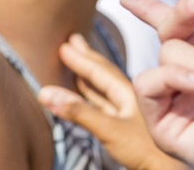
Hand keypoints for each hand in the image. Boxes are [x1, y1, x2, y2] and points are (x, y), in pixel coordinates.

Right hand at [38, 35, 184, 169]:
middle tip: (72, 43)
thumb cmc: (149, 151)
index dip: (81, 58)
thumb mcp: (111, 129)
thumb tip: (45, 92)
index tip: (66, 44)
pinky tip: (93, 98)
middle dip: (88, 59)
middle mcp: (130, 101)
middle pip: (104, 76)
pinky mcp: (130, 132)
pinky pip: (107, 108)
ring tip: (78, 66)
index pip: (100, 71)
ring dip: (90, 78)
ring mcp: (130, 116)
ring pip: (105, 91)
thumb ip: (79, 112)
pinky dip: (95, 98)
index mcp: (128, 94)